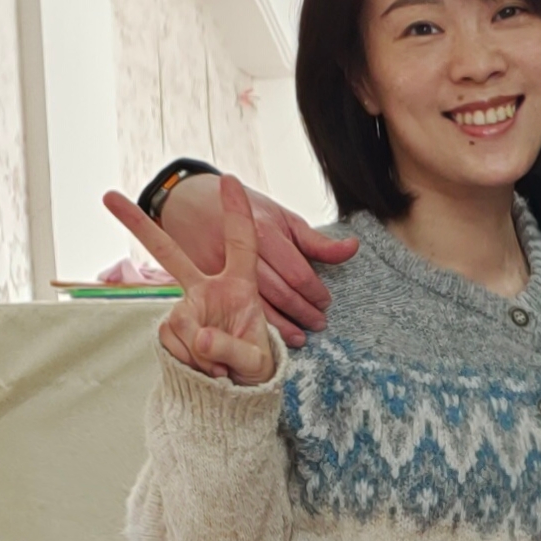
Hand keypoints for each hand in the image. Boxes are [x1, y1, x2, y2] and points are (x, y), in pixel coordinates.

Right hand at [106, 177, 278, 385]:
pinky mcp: (171, 330)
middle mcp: (207, 291)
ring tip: (221, 368)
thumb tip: (200, 337)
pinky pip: (173, 341)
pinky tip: (205, 369)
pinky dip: (190, 360)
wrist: (234, 394)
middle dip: (138, 226)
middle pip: (169, 253)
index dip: (236, 212)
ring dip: (201, 352)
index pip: (241, 243)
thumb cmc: (255, 367)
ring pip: (181, 322)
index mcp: (238, 286)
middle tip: (108, 196)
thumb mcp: (255, 362)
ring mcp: (186, 309)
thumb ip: (230, 349)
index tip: (228, 179)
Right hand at [149, 168, 354, 345]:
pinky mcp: (200, 284)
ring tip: (300, 337)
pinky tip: (268, 337)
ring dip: (282, 327)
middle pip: (280, 293)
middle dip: (303, 312)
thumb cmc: (244, 211)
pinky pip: (232, 312)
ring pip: (256, 308)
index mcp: (264, 233)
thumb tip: (353, 248)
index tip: (325, 302)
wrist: (187, 203)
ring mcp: (219, 270)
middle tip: (319, 323)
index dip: (315, 292)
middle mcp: (242, 254)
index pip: (298, 273)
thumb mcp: (281, 217)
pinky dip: (253, 328)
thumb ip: (315, 241)